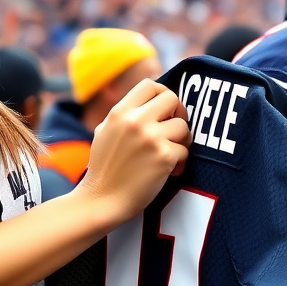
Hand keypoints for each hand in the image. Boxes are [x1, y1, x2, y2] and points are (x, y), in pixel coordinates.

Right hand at [77, 79, 190, 228]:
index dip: (163, 95)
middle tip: (173, 130)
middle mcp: (135, 121)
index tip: (164, 111)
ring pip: (183, 126)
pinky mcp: (164, 157)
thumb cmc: (104, 169)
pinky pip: (185, 151)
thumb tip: (150, 100)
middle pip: (172, 99)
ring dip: (181, 141)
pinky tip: (167, 172)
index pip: (151, 85)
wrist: (101, 201)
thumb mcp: (105, 131)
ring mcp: (150, 138)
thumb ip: (125, 114)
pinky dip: (180, 163)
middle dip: (177, 114)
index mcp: (120, 112)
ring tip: (169, 154)